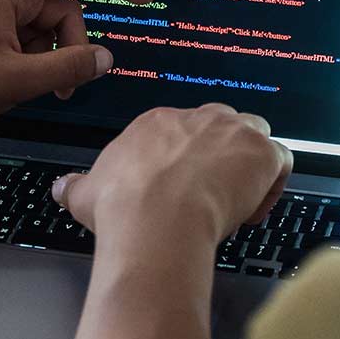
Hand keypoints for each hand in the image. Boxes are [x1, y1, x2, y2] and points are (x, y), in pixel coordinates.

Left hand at [0, 0, 154, 124]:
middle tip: (65, 86)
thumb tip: (106, 58)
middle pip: (62, 7)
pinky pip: (22, 32)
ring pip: (43, 24)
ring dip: (50, 55)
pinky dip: (30, 56)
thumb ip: (67, 67)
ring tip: (37, 88)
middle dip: (71, 45)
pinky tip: (17, 81)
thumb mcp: (16, 79)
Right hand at [52, 104, 292, 245]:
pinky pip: (280, 159)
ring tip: (238, 199)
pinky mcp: (261, 152)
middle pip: (221, 124)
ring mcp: (233, 132)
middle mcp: (198, 118)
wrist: (156, 220)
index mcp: (158, 123)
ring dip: (251, 162)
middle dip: (221, 153)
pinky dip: (274, 182)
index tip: (183, 189)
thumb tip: (59, 186)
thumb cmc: (123, 207)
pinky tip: (255, 210)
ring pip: (255, 134)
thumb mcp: (86, 193)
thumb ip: (74, 186)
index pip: (183, 130)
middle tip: (211, 192)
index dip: (187, 161)